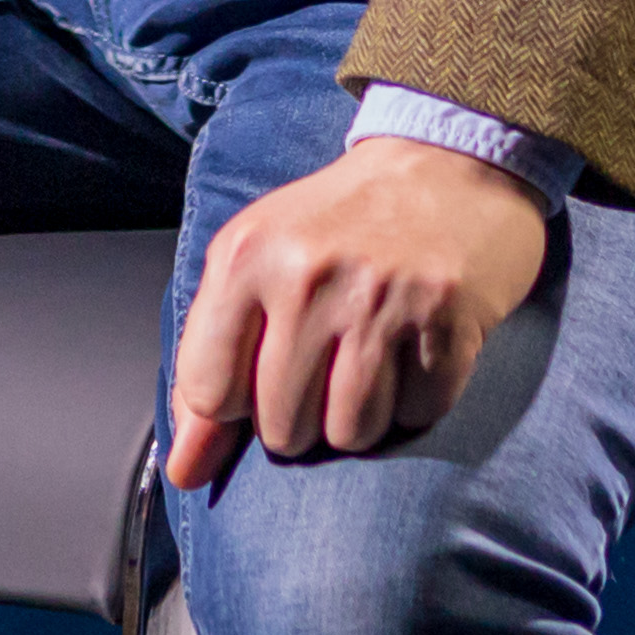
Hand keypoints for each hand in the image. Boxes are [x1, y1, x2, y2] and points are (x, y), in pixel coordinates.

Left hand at [164, 134, 552, 487]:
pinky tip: (417, 345)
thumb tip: (184, 474)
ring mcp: (380, 298)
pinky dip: (418, 396)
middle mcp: (306, 275)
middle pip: (282, 428)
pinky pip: (417, 416)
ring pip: (350, 434)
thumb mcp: (256, 264)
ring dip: (362, 412)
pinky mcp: (447, 320)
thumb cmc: (342, 222)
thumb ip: (209, 366)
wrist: (450, 159)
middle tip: (330, 353)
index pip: (210, 393)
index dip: (236, 403)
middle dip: (304, 413)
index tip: (260, 371)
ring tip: (373, 352)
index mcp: (245, 255)